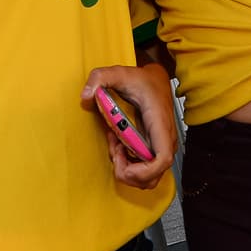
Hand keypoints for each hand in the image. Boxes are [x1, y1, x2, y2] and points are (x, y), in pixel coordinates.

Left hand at [81, 62, 178, 189]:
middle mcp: (165, 139)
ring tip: (116, 148)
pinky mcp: (155, 149)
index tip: (125, 166)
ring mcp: (161, 146)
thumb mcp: (118, 72)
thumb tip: (85, 96)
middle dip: (129, 174)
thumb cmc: (142, 80)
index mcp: (159, 123)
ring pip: (149, 177)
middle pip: (154, 176)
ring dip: (128, 170)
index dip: (144, 172)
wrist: (155, 79)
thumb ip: (99, 78)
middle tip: (115, 152)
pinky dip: (129, 165)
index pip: (163, 159)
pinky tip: (119, 146)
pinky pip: (145, 169)